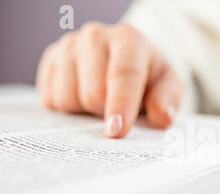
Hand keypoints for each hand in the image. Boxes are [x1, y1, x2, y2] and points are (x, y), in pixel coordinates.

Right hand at [36, 22, 182, 137]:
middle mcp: (95, 37)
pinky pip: (50, 100)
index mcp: (128, 39)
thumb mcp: (169, 87)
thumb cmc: (149, 78)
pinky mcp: (50, 61)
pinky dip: (68, 109)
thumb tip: (162, 117)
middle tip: (119, 111)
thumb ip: (168, 100)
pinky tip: (84, 99)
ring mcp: (68, 47)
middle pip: (93, 93)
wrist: (127, 63)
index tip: (116, 132)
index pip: (123, 75)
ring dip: (86, 112)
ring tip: (102, 102)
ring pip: (67, 99)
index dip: (120, 106)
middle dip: (106, 112)